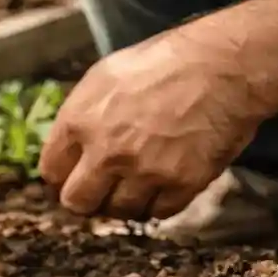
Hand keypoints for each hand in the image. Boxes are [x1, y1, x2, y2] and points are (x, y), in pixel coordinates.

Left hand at [38, 30, 264, 220]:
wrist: (225, 65)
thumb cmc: (164, 63)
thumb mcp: (104, 77)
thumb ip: (79, 116)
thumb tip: (67, 150)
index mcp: (79, 121)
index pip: (51, 172)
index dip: (60, 179)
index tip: (71, 180)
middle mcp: (106, 152)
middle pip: (77, 203)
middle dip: (85, 200)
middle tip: (99, 192)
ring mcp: (144, 171)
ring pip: (118, 212)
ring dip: (123, 202)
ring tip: (135, 185)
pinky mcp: (180, 184)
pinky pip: (157, 213)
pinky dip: (157, 204)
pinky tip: (162, 185)